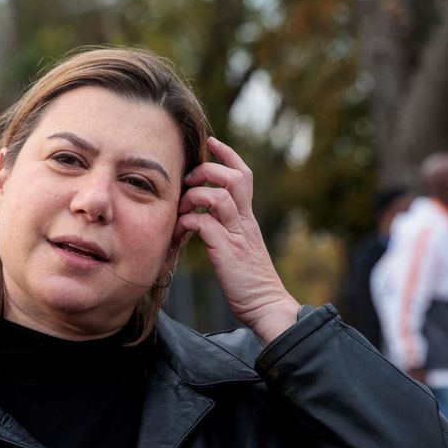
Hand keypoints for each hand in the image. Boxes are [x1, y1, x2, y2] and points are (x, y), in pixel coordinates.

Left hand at [173, 137, 299, 344]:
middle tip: (188, 180)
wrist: (267, 306)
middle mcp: (245, 222)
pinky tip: (179, 232)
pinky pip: (204, 224)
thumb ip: (227, 229)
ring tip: (182, 207)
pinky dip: (187, 222)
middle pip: (234, 177)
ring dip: (194, 196)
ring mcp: (237, 235)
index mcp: (248, 218)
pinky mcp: (227, 251)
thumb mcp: (240, 247)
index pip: (244, 175)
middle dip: (208, 170)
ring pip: (218, 196)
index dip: (229, 155)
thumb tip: (202, 217)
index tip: (212, 142)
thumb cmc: (249, 281)